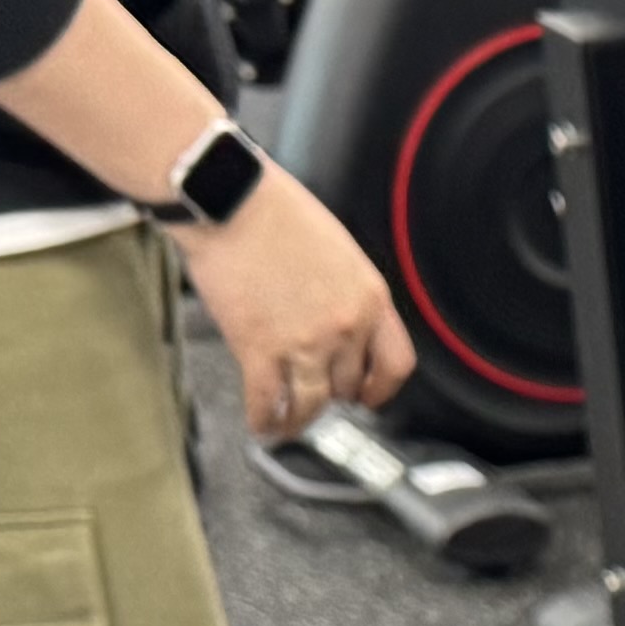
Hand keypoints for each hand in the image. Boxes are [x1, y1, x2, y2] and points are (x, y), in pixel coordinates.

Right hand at [179, 168, 416, 442]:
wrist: (228, 200)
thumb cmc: (276, 211)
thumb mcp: (338, 249)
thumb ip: (348, 292)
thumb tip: (342, 325)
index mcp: (369, 298)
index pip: (396, 364)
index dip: (381, 389)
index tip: (368, 397)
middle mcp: (344, 327)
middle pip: (347, 387)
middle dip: (331, 396)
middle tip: (312, 395)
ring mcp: (303, 342)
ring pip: (311, 406)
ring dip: (299, 420)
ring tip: (288, 423)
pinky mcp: (258, 350)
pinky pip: (267, 403)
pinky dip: (264, 421)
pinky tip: (261, 425)